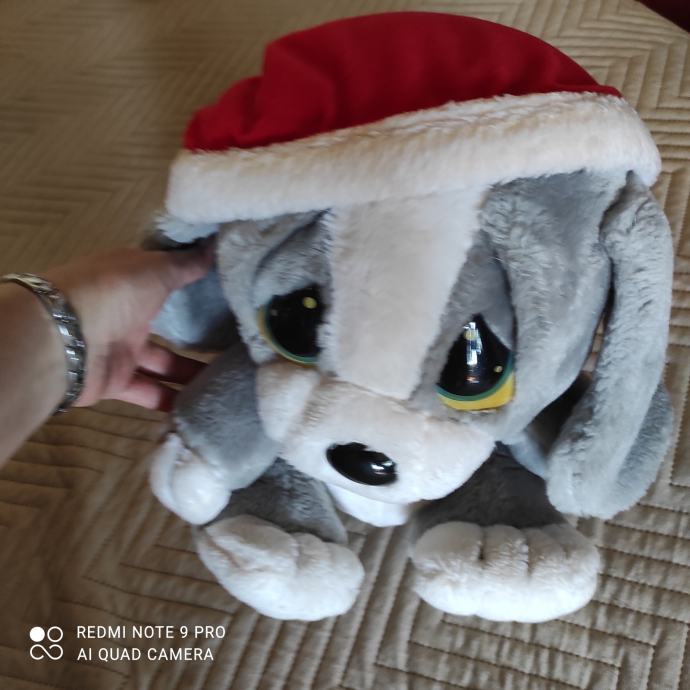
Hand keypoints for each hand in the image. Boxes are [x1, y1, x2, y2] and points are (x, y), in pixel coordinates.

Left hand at [45, 247, 212, 410]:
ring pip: (163, 363)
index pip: (165, 281)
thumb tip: (214, 246)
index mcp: (132, 281)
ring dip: (190, 372)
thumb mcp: (155, 269)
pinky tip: (200, 404)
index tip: (223, 290)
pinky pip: (149, 392)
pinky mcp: (116, 381)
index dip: (191, 284)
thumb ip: (186, 265)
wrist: (64, 337)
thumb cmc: (113, 292)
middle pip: (166, 326)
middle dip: (195, 334)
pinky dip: (170, 400)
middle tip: (233, 341)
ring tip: (226, 377)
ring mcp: (120, 348)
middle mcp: (125, 312)